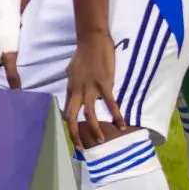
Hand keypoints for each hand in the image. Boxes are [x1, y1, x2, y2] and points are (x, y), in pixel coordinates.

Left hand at [63, 33, 122, 147]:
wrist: (92, 41)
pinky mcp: (104, 85)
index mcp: (70, 88)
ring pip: (89, 115)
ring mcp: (90, 89)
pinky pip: (110, 104)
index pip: (67, 111)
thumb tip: (72, 90)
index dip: (70, 125)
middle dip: (75, 134)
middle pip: (71, 117)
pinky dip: (116, 116)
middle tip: (81, 148)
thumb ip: (72, 83)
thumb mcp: (71, 70)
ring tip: (100, 141)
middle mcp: (77, 91)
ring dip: (95, 130)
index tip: (75, 136)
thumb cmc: (82, 54)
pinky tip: (122, 126)